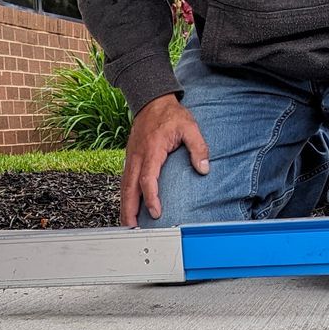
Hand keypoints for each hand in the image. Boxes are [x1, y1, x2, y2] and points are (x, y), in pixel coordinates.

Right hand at [121, 94, 209, 226]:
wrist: (152, 101)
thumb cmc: (170, 115)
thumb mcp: (190, 127)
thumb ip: (198, 148)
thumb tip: (204, 168)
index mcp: (152, 150)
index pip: (148, 178)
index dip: (151, 197)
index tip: (156, 212)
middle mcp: (137, 156)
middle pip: (129, 187)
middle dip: (129, 209)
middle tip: (132, 228)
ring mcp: (131, 158)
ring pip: (124, 186)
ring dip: (125, 206)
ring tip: (128, 224)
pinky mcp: (130, 159)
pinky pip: (125, 180)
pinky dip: (125, 196)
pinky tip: (129, 206)